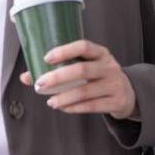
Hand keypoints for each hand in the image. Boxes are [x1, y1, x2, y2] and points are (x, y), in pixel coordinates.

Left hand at [18, 39, 138, 120]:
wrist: (129, 93)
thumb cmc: (98, 76)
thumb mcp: (85, 66)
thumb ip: (59, 69)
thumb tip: (25, 77)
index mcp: (100, 53)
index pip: (83, 46)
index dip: (64, 51)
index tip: (46, 58)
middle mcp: (109, 66)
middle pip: (82, 70)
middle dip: (58, 77)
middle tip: (40, 84)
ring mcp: (115, 84)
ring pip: (86, 91)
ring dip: (64, 97)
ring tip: (50, 101)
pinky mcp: (117, 102)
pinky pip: (93, 106)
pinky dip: (75, 108)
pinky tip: (63, 108)